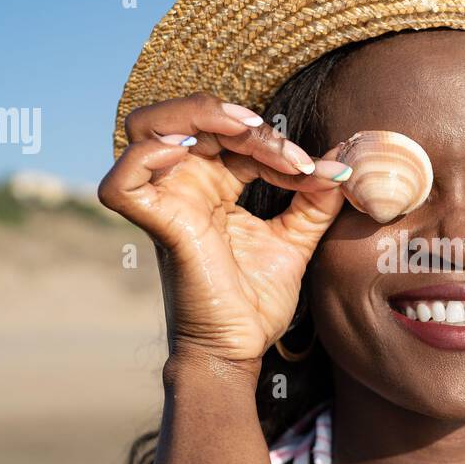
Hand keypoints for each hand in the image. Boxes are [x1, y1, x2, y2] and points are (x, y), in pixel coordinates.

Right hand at [98, 93, 350, 362]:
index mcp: (213, 185)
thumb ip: (315, 202)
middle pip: (183, 117)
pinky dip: (145, 157)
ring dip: (195, 117)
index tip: (316, 170)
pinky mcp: (156, 227)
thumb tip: (342, 167)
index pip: (233, 137)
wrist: (240, 348)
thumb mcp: (296, 239)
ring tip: (242, 131)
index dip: (273, 141)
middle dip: (229, 115)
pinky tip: (189, 153)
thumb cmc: (256, 301)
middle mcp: (184, 187)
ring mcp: (166, 204)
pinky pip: (122, 182)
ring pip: (146, 128)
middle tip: (271, 138)